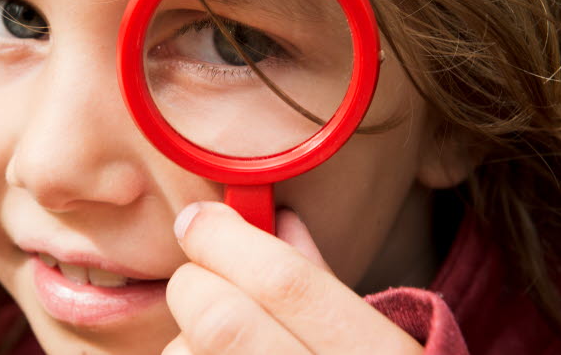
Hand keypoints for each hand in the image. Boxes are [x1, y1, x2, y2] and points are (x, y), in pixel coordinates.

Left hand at [163, 201, 424, 354]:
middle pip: (221, 322)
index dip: (227, 240)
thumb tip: (275, 219)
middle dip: (194, 286)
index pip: (285, 283)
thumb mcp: (376, 344)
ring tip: (219, 349)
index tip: (196, 220)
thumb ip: (322, 285)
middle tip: (199, 282)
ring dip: (184, 345)